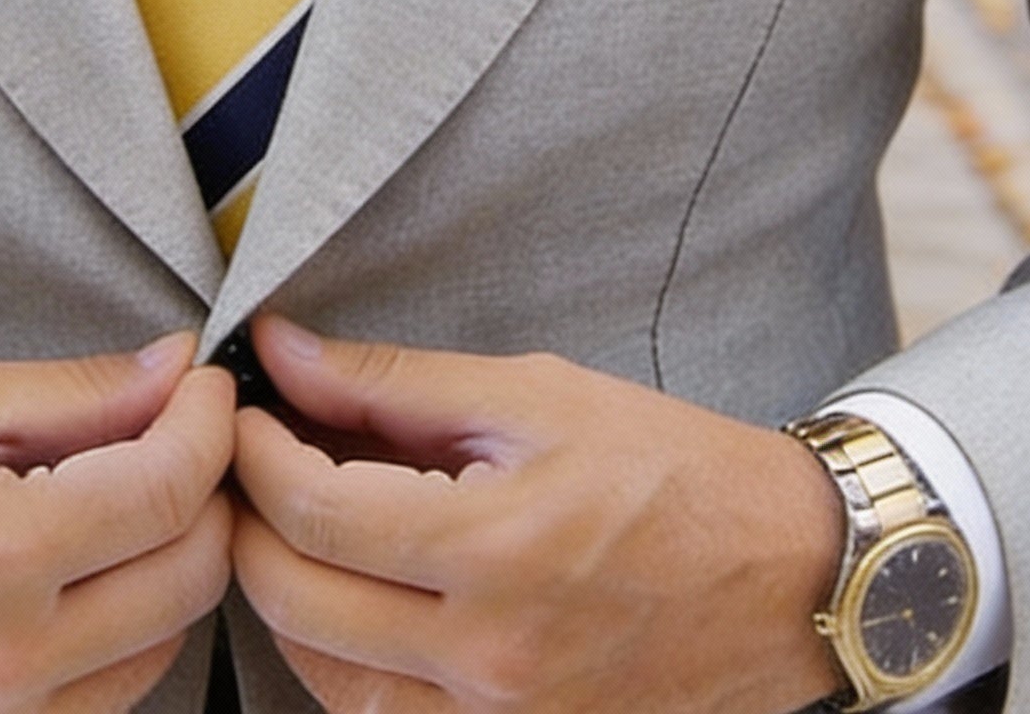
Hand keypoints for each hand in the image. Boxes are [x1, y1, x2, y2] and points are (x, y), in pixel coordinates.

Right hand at [0, 335, 235, 713]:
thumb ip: (79, 390)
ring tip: (137, 480)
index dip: (208, 420)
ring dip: (178, 550)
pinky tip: (100, 551)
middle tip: (181, 422)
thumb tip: (176, 370)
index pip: (170, 491)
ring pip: (170, 633)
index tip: (204, 380)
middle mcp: (9, 659)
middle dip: (209, 484)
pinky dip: (138, 611)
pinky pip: (117, 681)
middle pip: (193, 571)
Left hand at [230, 316, 844, 713]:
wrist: (785, 576)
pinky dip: (340, 659)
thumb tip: (282, 351)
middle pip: (295, 602)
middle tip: (253, 462)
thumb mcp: (536, 394)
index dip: (254, 452)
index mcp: (496, 549)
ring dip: (286, 596)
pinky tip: (352, 595)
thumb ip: (395, 381)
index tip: (245, 412)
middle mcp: (489, 659)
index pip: (313, 510)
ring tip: (298, 523)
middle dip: (249, 522)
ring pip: (322, 679)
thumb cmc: (670, 470)